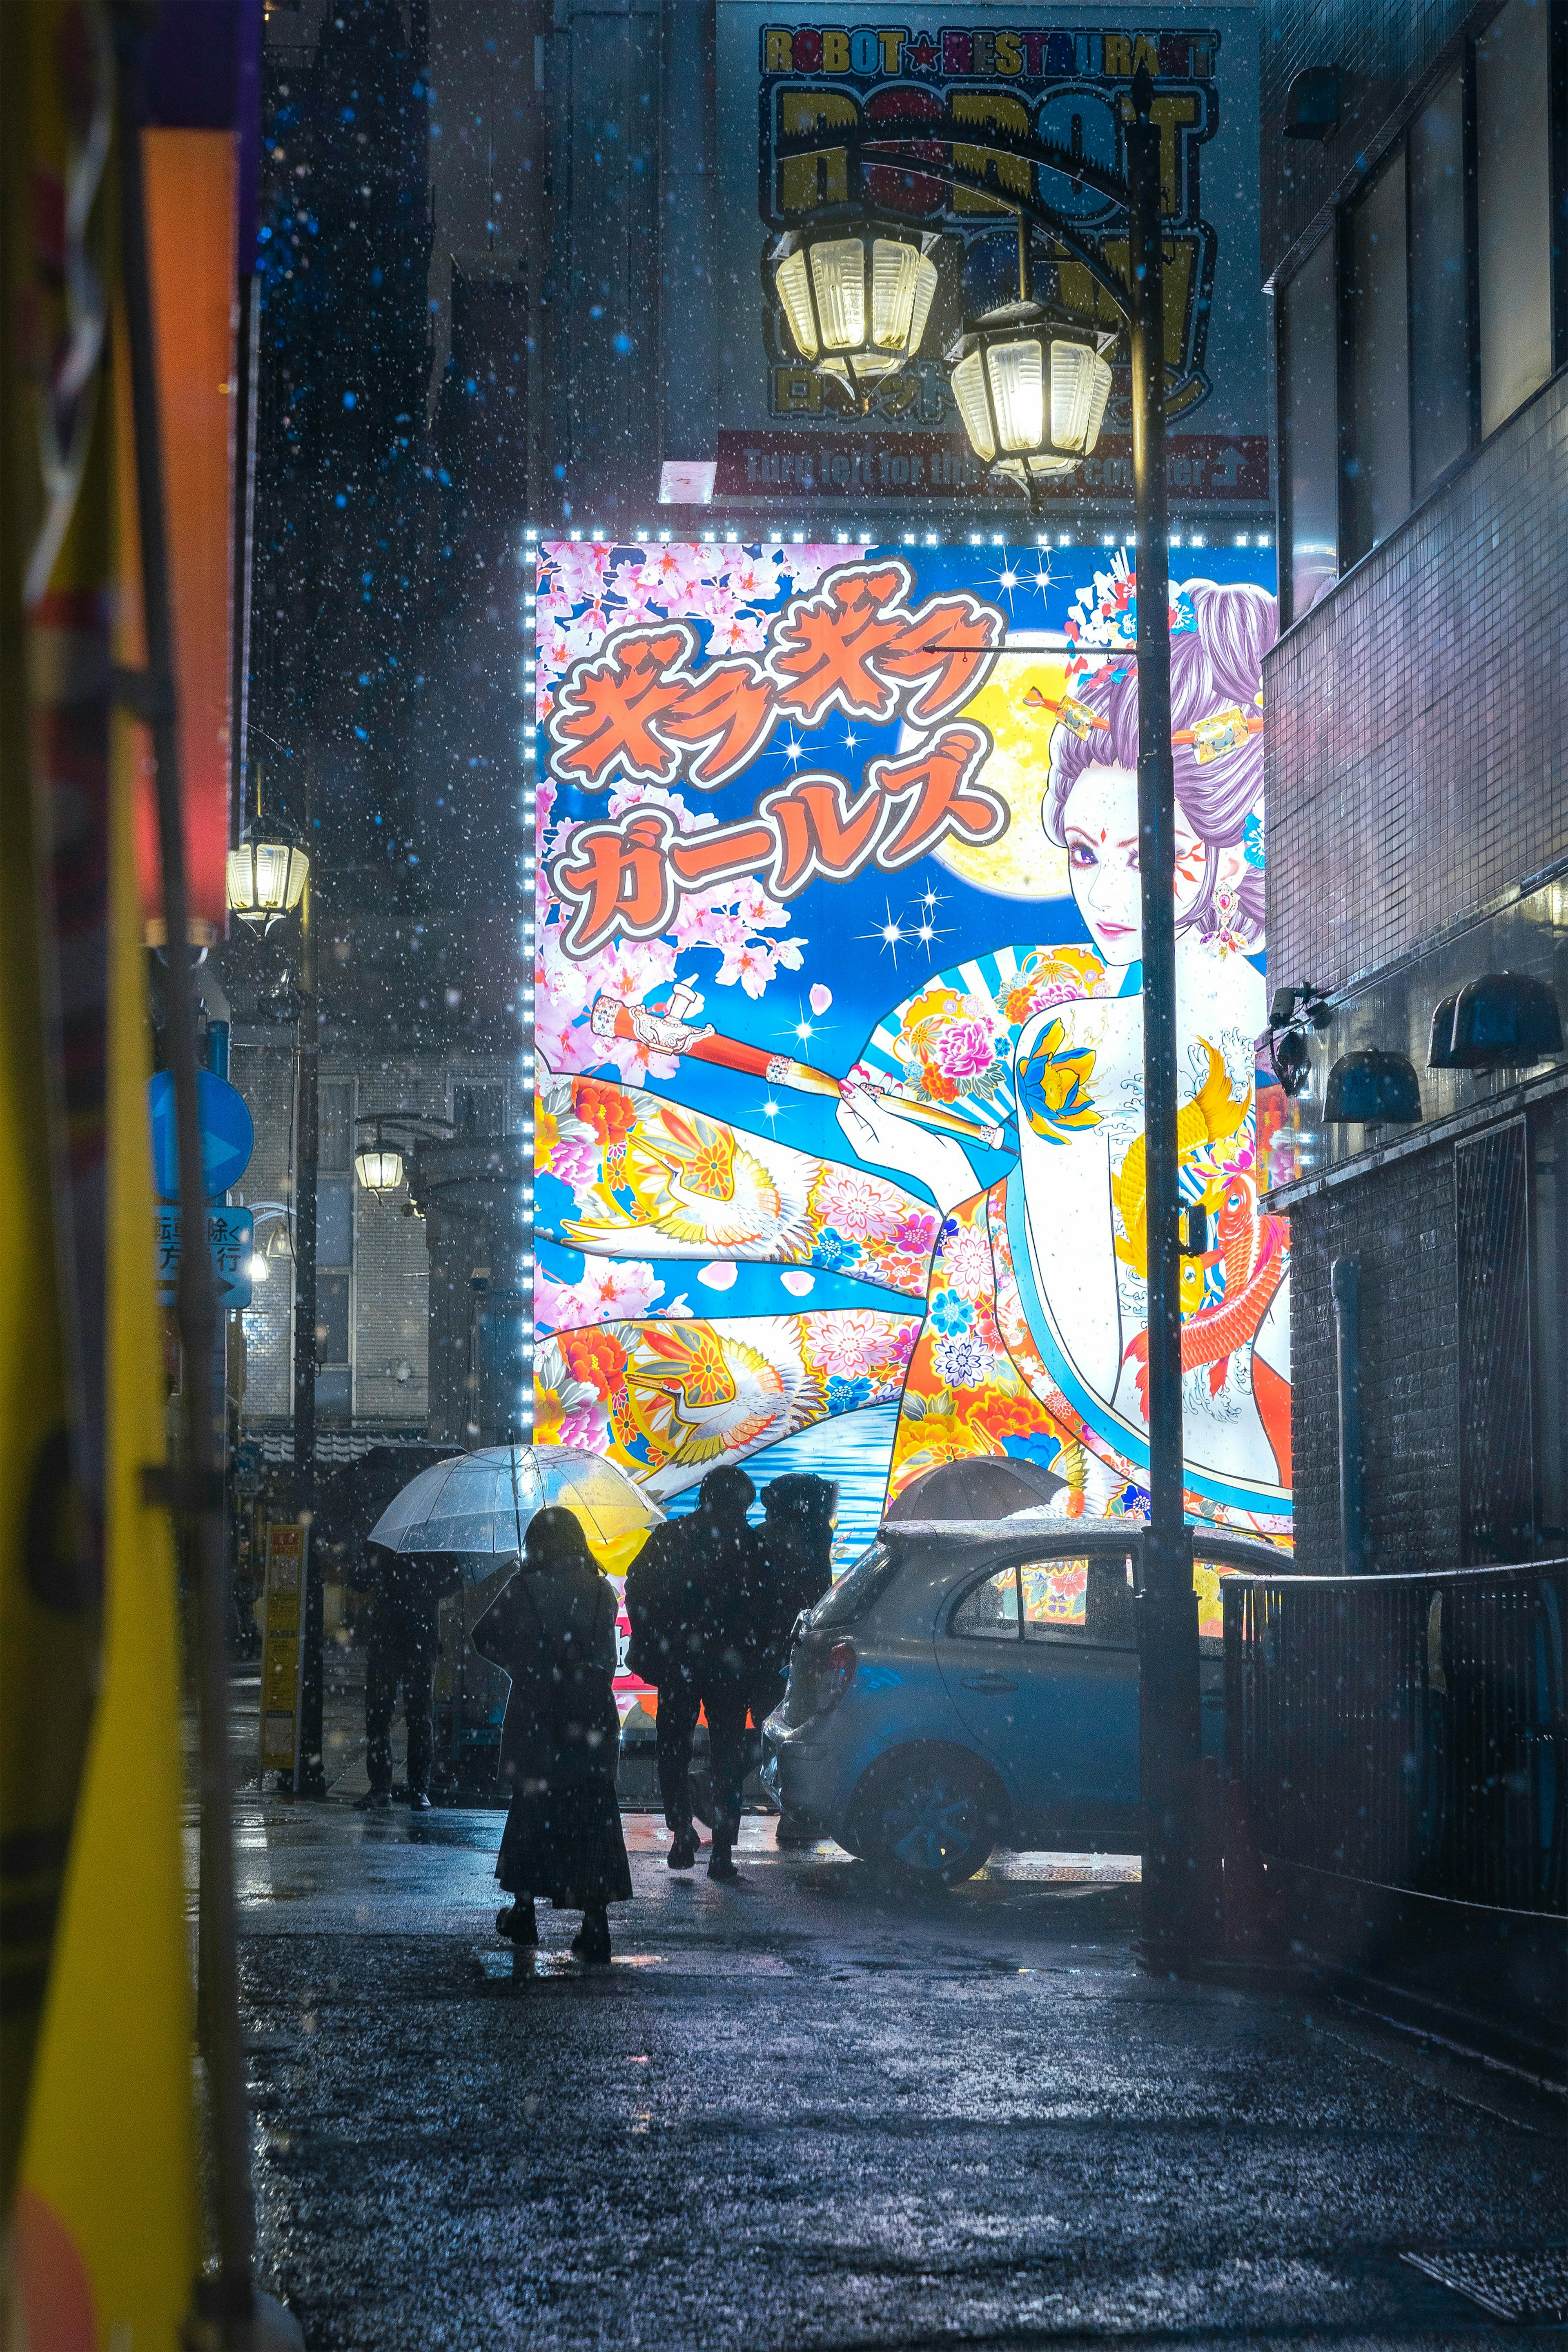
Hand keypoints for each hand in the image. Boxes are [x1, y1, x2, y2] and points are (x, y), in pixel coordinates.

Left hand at [835, 1083, 977, 1215]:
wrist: (945, 1163)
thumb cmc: (913, 1148)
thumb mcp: (886, 1123)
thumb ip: (864, 1104)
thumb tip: (844, 1086)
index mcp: (861, 1143)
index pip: (844, 1114)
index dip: (848, 1093)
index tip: (856, 1073)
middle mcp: (871, 1140)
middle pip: (859, 1109)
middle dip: (865, 1091)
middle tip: (869, 1072)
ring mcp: (886, 1135)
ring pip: (876, 1108)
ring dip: (880, 1092)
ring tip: (888, 1078)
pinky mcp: (900, 1130)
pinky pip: (891, 1111)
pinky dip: (893, 1099)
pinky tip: (899, 1090)